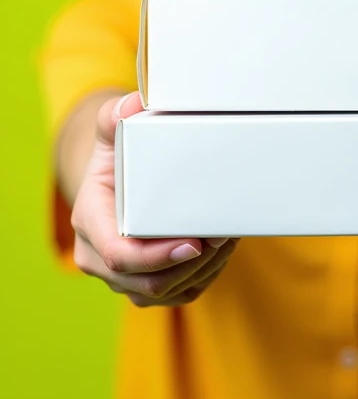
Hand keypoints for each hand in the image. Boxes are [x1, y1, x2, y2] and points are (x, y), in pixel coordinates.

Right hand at [71, 91, 239, 305]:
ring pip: (166, 292)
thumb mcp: (109, 132)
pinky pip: (178, 294)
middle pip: (147, 282)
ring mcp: (122, 278)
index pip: (118, 255)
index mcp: (89, 222)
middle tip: (223, 235)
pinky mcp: (145, 287)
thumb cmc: (115, 156)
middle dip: (190, 264)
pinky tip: (222, 250)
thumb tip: (130, 104)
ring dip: (202, 269)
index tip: (193, 244)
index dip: (155, 258)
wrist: (116, 181)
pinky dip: (204, 276)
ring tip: (228, 237)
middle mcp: (99, 259)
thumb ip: (113, 116)